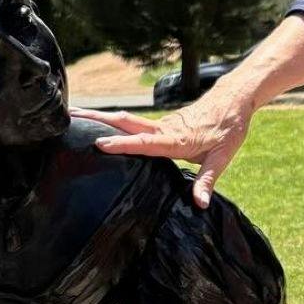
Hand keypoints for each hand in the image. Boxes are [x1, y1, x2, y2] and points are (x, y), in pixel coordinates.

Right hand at [77, 92, 252, 207]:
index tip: (99, 143)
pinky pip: (134, 123)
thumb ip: (207, 180)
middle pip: (126, 123)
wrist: (234, 99)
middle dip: (97, 119)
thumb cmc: (230, 128)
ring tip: (74, 115)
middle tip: (70, 116)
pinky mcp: (162, 124)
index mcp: (176, 140)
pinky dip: (113, 122)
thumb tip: (199, 204)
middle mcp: (164, 129)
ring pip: (126, 120)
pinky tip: (99, 125)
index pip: (145, 143)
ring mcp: (161, 124)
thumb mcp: (223, 157)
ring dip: (100, 116)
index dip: (123, 144)